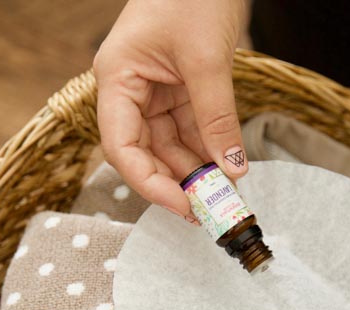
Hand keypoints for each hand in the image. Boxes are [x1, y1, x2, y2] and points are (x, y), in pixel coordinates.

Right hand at [93, 0, 247, 218]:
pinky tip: (227, 170)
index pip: (122, 147)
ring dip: (195, 172)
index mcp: (117, 79)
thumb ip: (217, 119)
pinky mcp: (179, 90)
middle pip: (145, 154)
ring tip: (222, 196)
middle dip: (175, 183)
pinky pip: (190, 131)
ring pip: (170, 147)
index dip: (149, 184)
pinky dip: (208, 151)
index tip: (182, 205)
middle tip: (208, 211)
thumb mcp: (206, 59)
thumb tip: (232, 170)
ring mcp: (154, 92)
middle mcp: (130, 91)